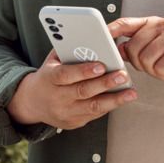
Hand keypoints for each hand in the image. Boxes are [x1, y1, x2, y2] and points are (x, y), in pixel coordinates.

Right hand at [6, 49, 135, 129]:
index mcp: (49, 79)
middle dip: (105, 83)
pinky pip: (94, 115)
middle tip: (122, 76)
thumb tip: (90, 40)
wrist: (32, 103)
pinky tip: (121, 99)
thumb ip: (68, 51)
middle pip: (83, 91)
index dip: (84, 71)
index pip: (66, 75)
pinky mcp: (73, 123)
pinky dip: (109, 106)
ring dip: (114, 100)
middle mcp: (57, 98)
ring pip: (92, 107)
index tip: (101, 65)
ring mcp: (65, 113)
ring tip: (130, 92)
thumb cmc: (47, 77)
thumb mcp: (51, 61)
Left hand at [107, 17, 163, 108]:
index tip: (100, 37)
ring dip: (155, 70)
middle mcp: (163, 25)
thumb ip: (136, 48)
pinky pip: (161, 68)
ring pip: (146, 59)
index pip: (126, 23)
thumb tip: (117, 49)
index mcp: (154, 24)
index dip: (111, 30)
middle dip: (141, 64)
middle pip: (133, 48)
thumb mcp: (155, 53)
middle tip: (157, 65)